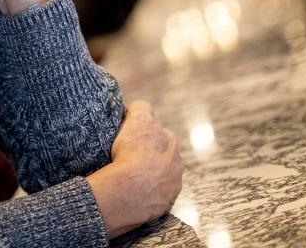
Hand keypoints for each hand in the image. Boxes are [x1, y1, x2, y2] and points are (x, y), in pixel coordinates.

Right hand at [87, 100, 183, 238]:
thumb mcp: (136, 121)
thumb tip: (140, 107)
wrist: (132, 190)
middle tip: (130, 157)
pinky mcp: (170, 198)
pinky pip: (159, 192)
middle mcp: (176, 157)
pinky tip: (137, 191)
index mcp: (168, 138)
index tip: (130, 137)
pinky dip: (151, 191)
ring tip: (133, 177)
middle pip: (162, 150)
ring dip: (152, 172)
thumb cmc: (131, 154)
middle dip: (150, 151)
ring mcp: (173, 180)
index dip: (140, 130)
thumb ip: (141, 109)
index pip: (154, 128)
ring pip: (163, 172)